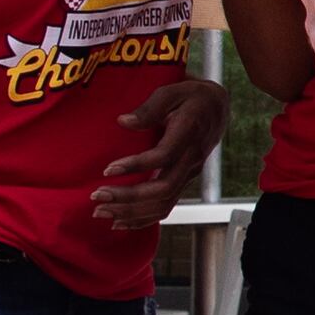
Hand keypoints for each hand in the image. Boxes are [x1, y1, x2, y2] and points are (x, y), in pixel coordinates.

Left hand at [91, 78, 227, 228]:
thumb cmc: (191, 97)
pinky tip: (121, 222)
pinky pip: (166, 206)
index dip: (136, 166)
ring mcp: (189, 173)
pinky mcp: (183, 180)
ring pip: (164, 202)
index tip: (108, 169)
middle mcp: (191, 159)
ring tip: (101, 211)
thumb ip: (150, 107)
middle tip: (97, 196)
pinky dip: (143, 219)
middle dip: (128, 197)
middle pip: (163, 188)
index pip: (164, 156)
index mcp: (189, 135)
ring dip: (131, 212)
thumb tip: (124, 122)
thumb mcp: (173, 91)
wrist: (217, 108)